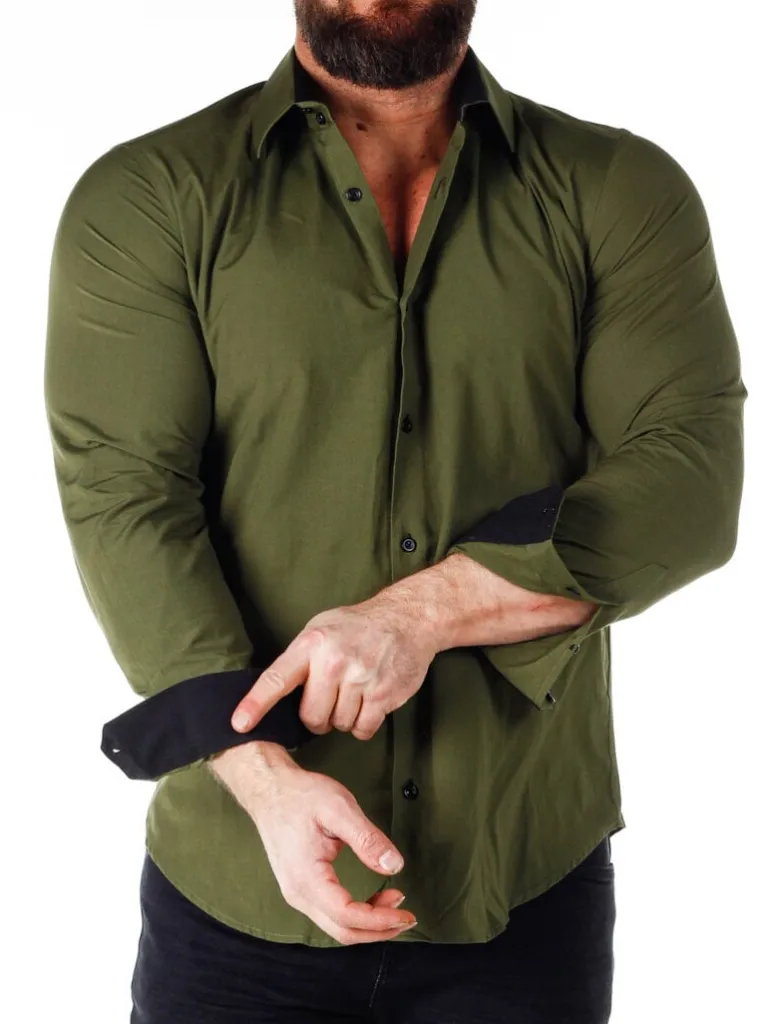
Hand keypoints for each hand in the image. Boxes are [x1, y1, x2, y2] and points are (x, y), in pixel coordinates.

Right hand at [209, 742, 417, 944]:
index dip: (380, 920)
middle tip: (408, 917)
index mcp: (307, 878)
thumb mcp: (339, 809)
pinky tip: (373, 901)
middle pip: (342, 931)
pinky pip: (330, 913)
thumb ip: (367, 839)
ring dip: (369, 923)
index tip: (407, 914)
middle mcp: (298, 894)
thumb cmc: (301, 796)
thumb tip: (394, 866)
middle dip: (379, 929)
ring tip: (394, 905)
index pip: (347, 916)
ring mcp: (297, 893)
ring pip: (337, 926)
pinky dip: (356, 915)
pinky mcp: (301, 888)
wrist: (270, 790)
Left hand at [230, 597, 437, 739]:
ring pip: (338, 724)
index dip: (255, 704)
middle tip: (331, 699)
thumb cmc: (358, 627)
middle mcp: (333, 661)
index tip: (239, 724)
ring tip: (355, 692)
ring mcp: (360, 678)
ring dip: (345, 718)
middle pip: (311, 716)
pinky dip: (364, 724)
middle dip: (318, 717)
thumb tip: (277, 694)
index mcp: (311, 644)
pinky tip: (370, 702)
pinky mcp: (382, 694)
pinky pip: (363, 729)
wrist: (407, 619)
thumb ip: (301, 659)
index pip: (276, 679)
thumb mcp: (321, 629)